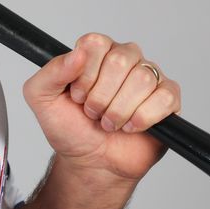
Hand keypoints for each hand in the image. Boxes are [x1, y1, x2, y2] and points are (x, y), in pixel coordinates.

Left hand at [21, 33, 181, 184]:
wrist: (90, 164)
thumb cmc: (69, 129)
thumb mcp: (42, 98)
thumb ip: (52, 72)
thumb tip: (77, 53)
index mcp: (96, 52)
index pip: (96, 44)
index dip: (85, 74)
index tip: (77, 96)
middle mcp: (125, 59)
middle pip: (120, 60)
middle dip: (101, 96)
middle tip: (93, 112)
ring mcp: (149, 78)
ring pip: (142, 80)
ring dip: (119, 110)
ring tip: (109, 122)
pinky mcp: (167, 99)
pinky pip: (164, 97)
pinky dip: (143, 118)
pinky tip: (131, 127)